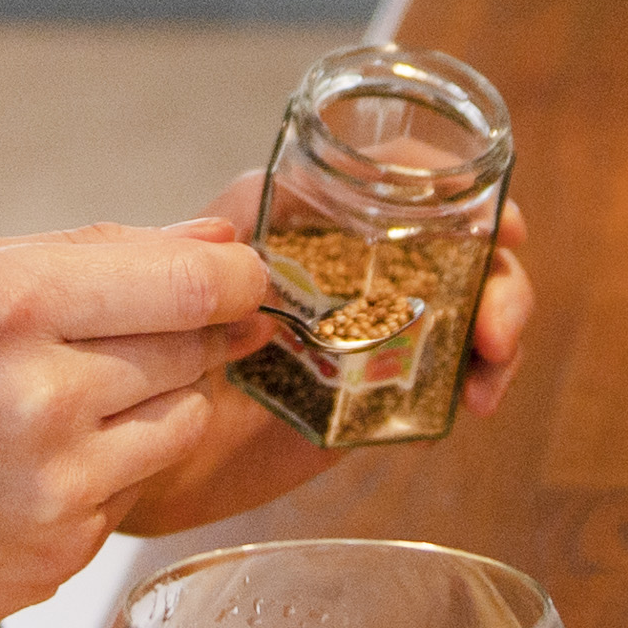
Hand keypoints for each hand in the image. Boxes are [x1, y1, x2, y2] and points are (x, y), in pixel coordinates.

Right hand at [0, 221, 274, 627]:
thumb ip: (87, 249)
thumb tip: (216, 238)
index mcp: (7, 304)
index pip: (193, 280)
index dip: (238, 275)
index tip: (241, 275)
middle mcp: (40, 396)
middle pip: (197, 348)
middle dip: (189, 333)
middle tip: (129, 336)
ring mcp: (55, 487)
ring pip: (182, 424)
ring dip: (152, 405)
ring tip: (70, 402)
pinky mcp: (60, 556)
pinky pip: (132, 490)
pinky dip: (104, 471)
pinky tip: (30, 466)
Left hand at [111, 182, 540, 536]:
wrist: (128, 449)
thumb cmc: (139, 347)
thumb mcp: (163, 283)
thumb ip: (193, 257)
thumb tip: (229, 242)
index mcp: (304, 216)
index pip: (400, 178)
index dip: (461, 188)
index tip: (499, 224)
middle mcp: (348, 264)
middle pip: (455, 244)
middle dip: (496, 274)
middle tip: (496, 324)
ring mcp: (370, 328)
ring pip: (465, 303)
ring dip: (499, 321)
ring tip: (489, 367)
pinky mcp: (378, 392)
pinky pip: (447, 372)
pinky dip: (478, 377)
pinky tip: (475, 401)